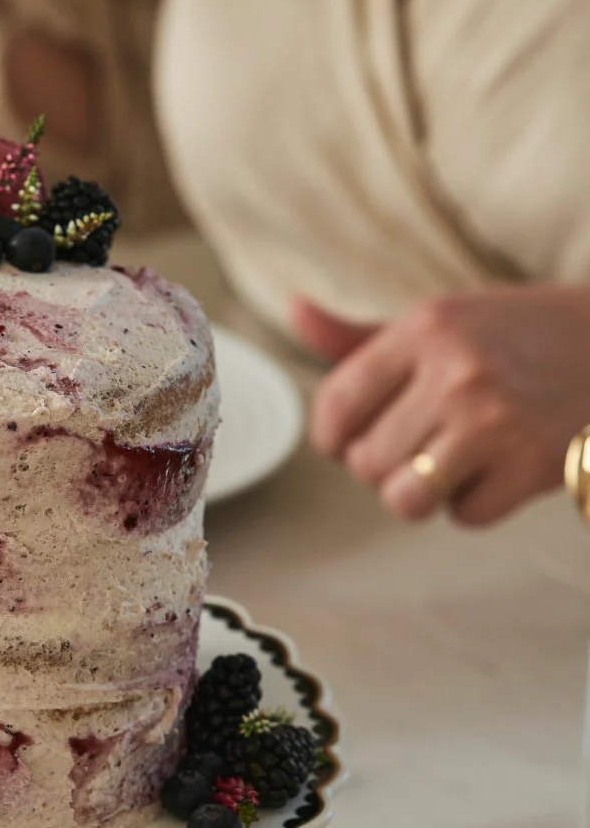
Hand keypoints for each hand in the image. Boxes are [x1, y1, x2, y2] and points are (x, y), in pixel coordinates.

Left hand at [297, 288, 589, 525]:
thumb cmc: (516, 338)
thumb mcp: (443, 321)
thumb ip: (362, 335)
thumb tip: (294, 310)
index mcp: (425, 327)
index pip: (336, 405)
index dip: (332, 439)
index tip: (347, 442)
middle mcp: (456, 371)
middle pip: (365, 464)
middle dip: (381, 469)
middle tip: (417, 450)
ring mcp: (495, 420)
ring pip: (405, 500)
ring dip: (420, 496)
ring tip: (447, 468)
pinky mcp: (534, 465)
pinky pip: (464, 517)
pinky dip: (475, 505)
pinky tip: (498, 470)